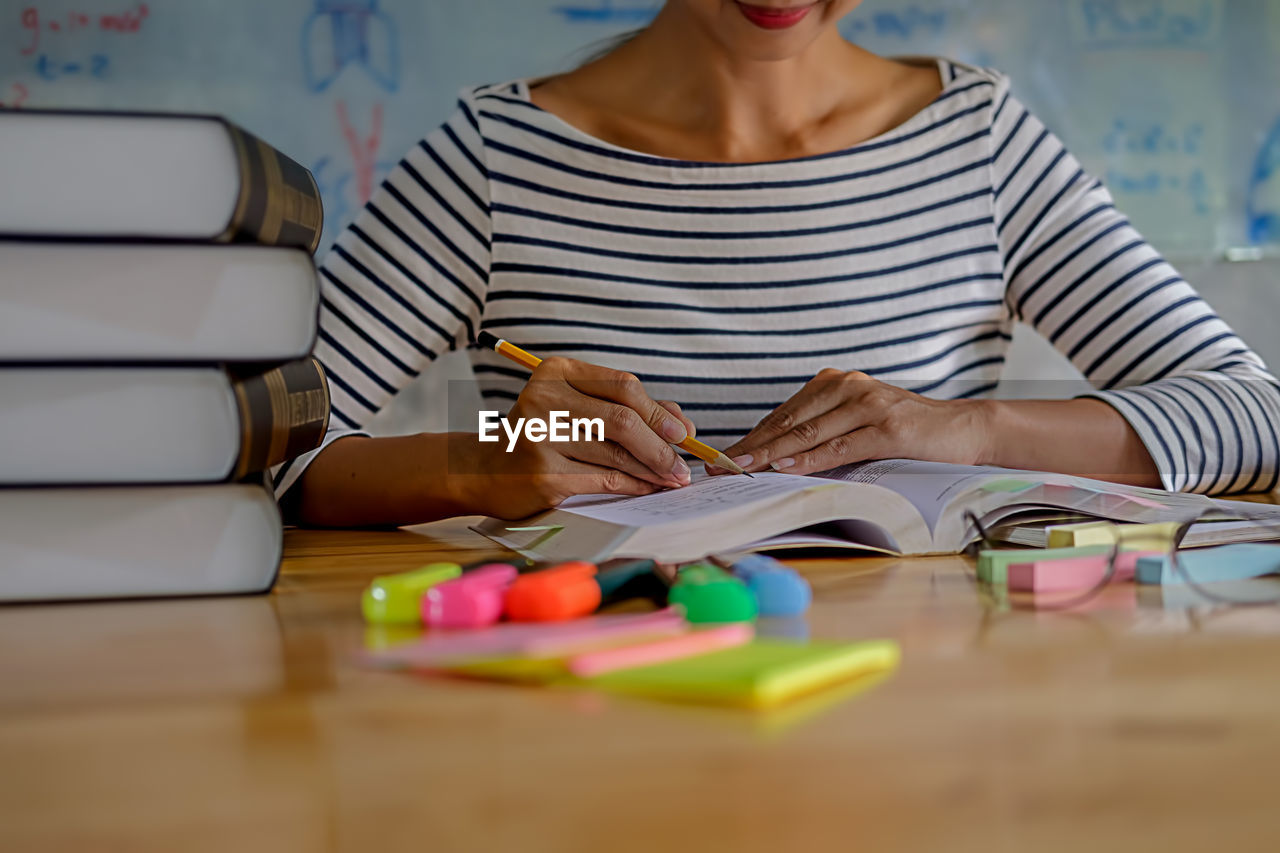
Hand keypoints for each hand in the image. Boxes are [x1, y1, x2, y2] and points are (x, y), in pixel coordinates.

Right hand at [458, 357, 695, 518]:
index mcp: (556, 372)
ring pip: (616, 454)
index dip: (659, 411)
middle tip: (682, 463)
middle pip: (623, 420)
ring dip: (652, 469)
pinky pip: (604, 479)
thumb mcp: (580, 409)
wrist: (486, 469)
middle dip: (661, 445)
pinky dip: (634, 485)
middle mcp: (544, 399)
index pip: (622, 386)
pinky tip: (648, 487)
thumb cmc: (543, 435)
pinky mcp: (543, 473)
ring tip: (670, 478)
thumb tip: (681, 424)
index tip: (682, 432)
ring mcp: (540, 436)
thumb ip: (628, 408)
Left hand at [716, 369, 991, 476]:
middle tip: (721, 466)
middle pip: (789, 421)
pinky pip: (840, 446)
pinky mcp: (888, 427)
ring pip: (809, 432)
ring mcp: (868, 404)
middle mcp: (848, 387)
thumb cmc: (906, 430)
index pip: (784, 413)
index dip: (752, 436)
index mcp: (836, 383)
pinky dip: (811, 458)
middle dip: (752, 446)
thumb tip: (775, 456)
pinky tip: (787, 467)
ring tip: (743, 468)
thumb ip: (823, 430)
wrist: (962, 428)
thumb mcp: (858, 423)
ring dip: (772, 453)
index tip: (723, 457)